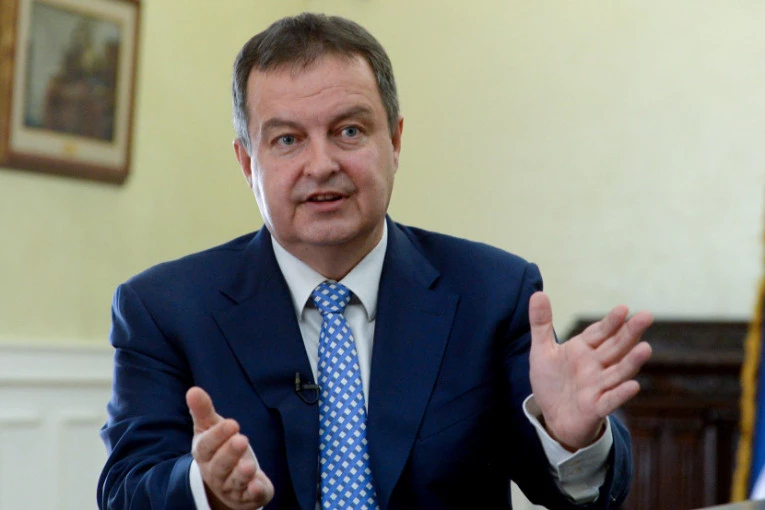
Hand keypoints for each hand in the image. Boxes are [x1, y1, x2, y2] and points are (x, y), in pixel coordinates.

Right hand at [186, 387, 273, 509]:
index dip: (218, 436)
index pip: (207, 446)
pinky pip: (250, 496)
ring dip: (242, 474)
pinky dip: (253, 492)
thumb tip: (193, 390)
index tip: (232, 423)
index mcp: (205, 454)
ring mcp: (231, 486)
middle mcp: (215, 473)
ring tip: (249, 465)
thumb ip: (203, 411)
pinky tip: (258, 486)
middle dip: (230, 453)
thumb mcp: (210, 428)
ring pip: (235, 482)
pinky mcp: (248, 496)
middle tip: (241, 439)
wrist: (226, 481)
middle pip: (220, 465)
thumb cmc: (218, 448)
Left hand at [528, 291, 652, 450]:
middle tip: (646, 316)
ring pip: (618, 372)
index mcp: (584, 349)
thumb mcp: (541, 351)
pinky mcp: (595, 407)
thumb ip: (541, 324)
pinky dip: (620, 394)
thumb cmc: (551, 381)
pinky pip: (610, 400)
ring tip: (646, 348)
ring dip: (631, 361)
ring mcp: (598, 386)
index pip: (600, 332)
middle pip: (616, 347)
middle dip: (630, 333)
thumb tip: (537, 293)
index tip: (623, 308)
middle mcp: (595, 365)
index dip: (611, 322)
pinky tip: (633, 386)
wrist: (551, 415)